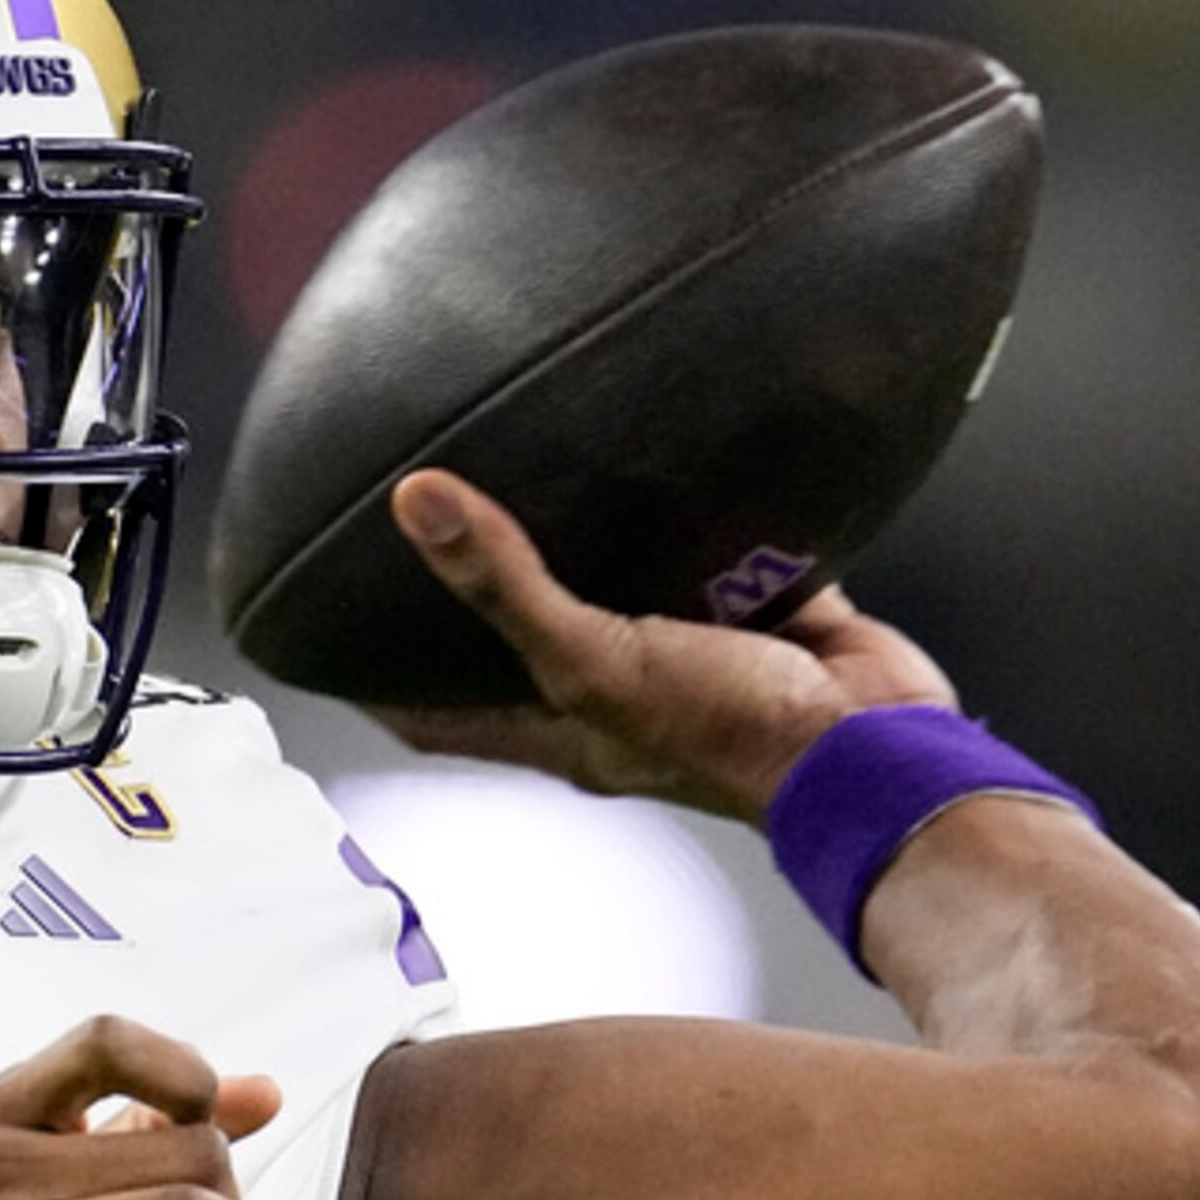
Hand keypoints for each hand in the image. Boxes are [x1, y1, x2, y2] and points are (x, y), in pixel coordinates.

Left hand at [367, 468, 958, 822]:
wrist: (874, 746)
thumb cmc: (729, 734)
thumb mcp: (596, 659)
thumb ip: (509, 585)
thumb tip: (418, 503)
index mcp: (559, 727)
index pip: (435, 716)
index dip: (376, 683)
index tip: (325, 634)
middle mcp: (614, 694)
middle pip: (519, 646)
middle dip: (477, 597)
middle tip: (430, 522)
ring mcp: (686, 653)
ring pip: (618, 590)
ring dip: (586, 542)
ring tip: (539, 465)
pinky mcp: (759, 613)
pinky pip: (716, 552)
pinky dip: (694, 513)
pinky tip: (670, 453)